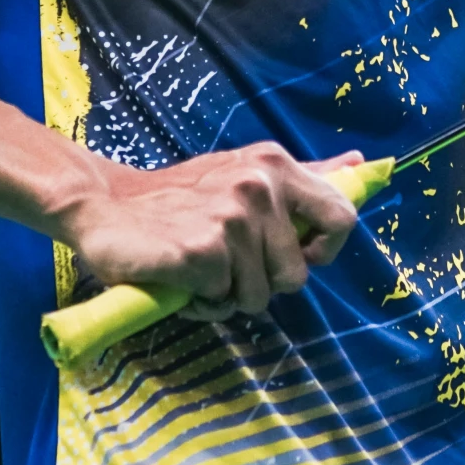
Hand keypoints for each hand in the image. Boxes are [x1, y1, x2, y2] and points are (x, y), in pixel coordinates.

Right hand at [59, 143, 364, 319]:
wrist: (103, 204)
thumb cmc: (179, 196)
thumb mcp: (245, 171)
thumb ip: (305, 174)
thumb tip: (361, 162)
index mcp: (274, 165)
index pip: (342, 218)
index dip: (321, 250)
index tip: (292, 255)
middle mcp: (257, 187)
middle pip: (296, 276)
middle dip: (261, 283)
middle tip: (224, 261)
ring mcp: (230, 220)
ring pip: (256, 296)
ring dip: (225, 294)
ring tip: (197, 267)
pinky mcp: (200, 252)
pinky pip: (219, 302)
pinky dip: (198, 301)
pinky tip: (178, 277)